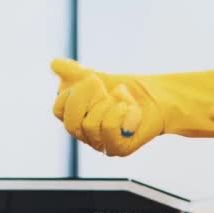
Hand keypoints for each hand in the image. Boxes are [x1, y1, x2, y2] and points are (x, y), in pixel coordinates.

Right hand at [51, 58, 213, 156]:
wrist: (159, 97)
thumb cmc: (128, 89)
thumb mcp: (99, 77)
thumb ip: (75, 72)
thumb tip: (54, 63)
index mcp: (76, 117)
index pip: (58, 109)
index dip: (73, 92)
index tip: (93, 79)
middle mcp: (85, 134)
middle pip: (71, 122)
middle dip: (87, 98)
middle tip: (103, 85)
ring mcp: (101, 144)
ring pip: (91, 124)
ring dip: (110, 103)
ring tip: (124, 99)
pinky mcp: (118, 149)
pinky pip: (111, 129)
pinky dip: (122, 113)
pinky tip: (131, 111)